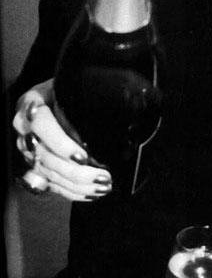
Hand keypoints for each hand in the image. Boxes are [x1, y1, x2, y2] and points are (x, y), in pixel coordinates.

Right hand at [13, 79, 111, 201]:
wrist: (54, 95)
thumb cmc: (68, 89)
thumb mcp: (73, 85)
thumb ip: (85, 94)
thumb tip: (120, 104)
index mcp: (32, 102)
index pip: (41, 124)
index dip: (61, 143)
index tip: (83, 156)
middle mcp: (25, 127)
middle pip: (46, 156)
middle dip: (76, 172)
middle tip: (103, 177)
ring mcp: (28, 149)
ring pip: (49, 173)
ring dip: (78, 184)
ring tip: (103, 186)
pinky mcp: (35, 164)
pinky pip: (51, 183)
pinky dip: (72, 191)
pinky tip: (90, 193)